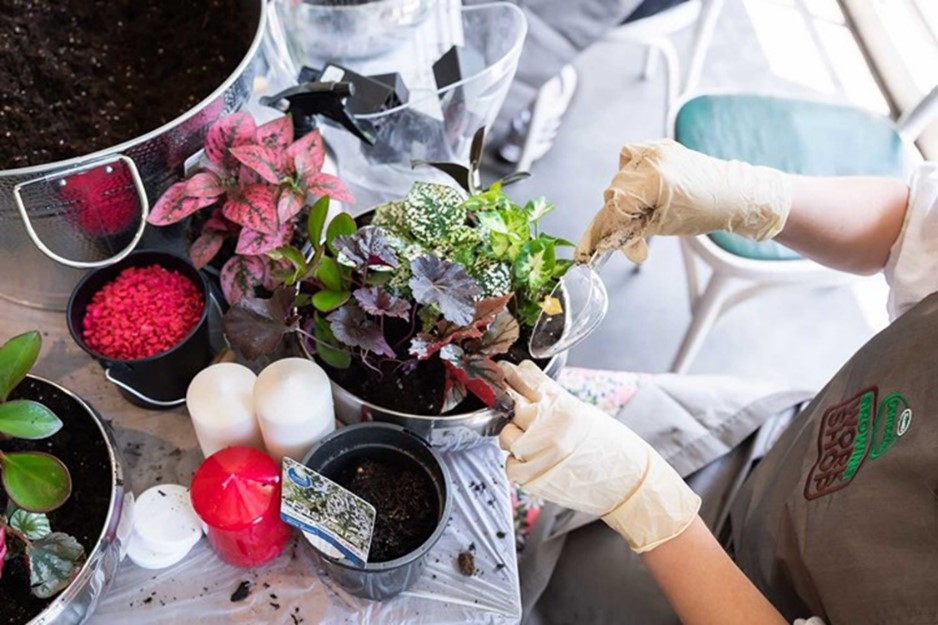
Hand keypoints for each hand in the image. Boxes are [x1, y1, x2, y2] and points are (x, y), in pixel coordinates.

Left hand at [499, 361, 699, 552]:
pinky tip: (531, 463)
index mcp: (562, 403)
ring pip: (506, 434)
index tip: (505, 370)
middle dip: (506, 401)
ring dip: (514, 437)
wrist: (627, 482)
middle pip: (510, 402)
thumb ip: (554, 402)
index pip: (527, 379)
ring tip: (532, 443)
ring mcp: (538, 450)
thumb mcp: (583, 413)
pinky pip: (509, 465)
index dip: (513, 374)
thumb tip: (528, 392)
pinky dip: (517, 464)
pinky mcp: (533, 476)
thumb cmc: (610, 447)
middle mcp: (547, 423)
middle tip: (506, 401)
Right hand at [575, 139, 791, 262]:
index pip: (615, 206)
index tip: (590, 250)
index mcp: (654, 180)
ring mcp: (658, 149)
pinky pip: (632, 158)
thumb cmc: (704, 212)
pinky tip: (644, 188)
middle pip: (615, 190)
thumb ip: (627, 230)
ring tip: (644, 210)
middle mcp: (653, 159)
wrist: (734, 194)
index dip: (601, 230)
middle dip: (618, 215)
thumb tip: (602, 242)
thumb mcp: (661, 227)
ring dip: (625, 195)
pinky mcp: (662, 146)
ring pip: (620, 174)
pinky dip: (631, 174)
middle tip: (632, 235)